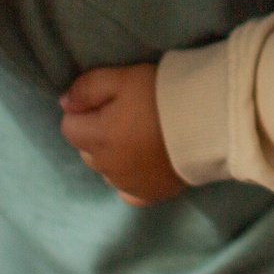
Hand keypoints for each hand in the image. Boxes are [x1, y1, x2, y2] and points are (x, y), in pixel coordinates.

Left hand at [60, 64, 185, 205]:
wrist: (209, 120)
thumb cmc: (162, 95)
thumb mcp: (122, 78)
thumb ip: (86, 88)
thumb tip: (65, 103)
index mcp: (97, 138)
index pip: (69, 127)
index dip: (85, 111)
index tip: (108, 100)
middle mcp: (107, 168)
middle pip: (86, 151)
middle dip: (97, 134)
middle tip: (127, 115)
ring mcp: (129, 185)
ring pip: (106, 170)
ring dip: (114, 156)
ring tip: (141, 136)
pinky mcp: (151, 195)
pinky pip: (128, 192)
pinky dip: (131, 178)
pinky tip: (146, 163)